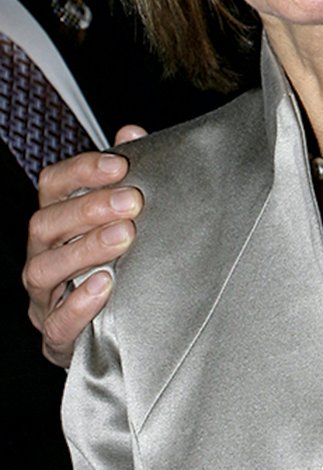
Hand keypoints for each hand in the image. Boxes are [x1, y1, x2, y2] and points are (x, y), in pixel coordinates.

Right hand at [24, 125, 146, 366]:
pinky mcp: (56, 335)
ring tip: (124, 236)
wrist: (115, 330)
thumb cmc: (117, 261)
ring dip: (85, 249)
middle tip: (132, 201)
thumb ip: (129, 175)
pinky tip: (107, 285)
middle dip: (88, 208)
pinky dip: (79, 304)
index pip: (52, 184)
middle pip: (46, 223)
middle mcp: (42, 254)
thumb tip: (132, 134)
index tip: (121, 164)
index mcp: (56, 220)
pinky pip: (57, 322)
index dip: (82, 170)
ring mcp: (44, 296)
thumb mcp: (125, 217)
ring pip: (44, 269)